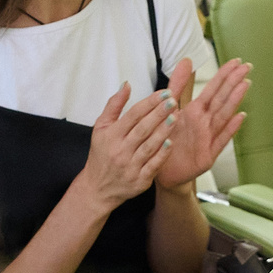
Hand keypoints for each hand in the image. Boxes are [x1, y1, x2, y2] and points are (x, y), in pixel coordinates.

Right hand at [69, 81, 177, 207]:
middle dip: (159, 113)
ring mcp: (130, 166)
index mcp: (111, 136)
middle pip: (142, 128)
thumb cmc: (101, 155)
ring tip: (175, 117)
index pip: (133, 115)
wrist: (97, 188)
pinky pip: (153, 165)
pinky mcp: (140, 180)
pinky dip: (162, 154)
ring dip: (163, 131)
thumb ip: (113, 105)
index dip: (149, 102)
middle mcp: (120, 151)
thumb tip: (126, 85)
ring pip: (150, 146)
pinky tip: (171, 141)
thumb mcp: (100, 128)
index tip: (164, 92)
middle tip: (172, 101)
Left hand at [155, 56, 250, 188]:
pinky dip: (230, 129)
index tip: (236, 61)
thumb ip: (177, 85)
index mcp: (196, 111)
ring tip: (244, 85)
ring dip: (234, 100)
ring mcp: (208, 137)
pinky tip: (240, 117)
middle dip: (233, 82)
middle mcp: (205, 122)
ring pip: (223, 115)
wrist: (162, 169)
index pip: (213, 89)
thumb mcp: (169, 109)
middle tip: (247, 67)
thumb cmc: (168, 140)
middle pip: (221, 99)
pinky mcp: (207, 154)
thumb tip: (186, 60)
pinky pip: (220, 140)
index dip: (224, 75)